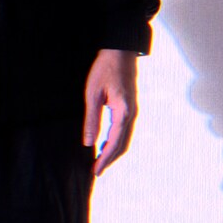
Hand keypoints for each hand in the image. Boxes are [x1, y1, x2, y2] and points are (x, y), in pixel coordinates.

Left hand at [83, 48, 137, 175]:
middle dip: (110, 159)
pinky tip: (105, 142)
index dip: (105, 159)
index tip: (96, 171)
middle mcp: (132, 114)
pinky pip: (125, 130)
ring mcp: (133, 111)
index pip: (114, 143)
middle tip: (96, 171)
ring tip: (99, 160)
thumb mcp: (93, 94)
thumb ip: (92, 120)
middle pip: (123, 145)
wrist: (120, 51)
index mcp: (123, 112)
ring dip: (113, 151)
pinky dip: (116, 140)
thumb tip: (88, 143)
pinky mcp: (130, 107)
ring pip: (125, 139)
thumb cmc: (105, 69)